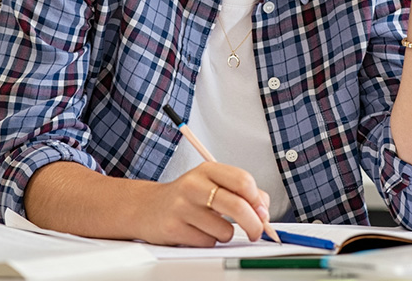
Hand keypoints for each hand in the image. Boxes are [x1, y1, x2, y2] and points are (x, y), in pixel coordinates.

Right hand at [134, 162, 271, 246]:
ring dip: (224, 234)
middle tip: (257, 232)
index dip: (258, 200)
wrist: (147, 208)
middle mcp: (194, 185)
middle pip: (238, 206)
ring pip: (224, 230)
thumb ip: (240, 193)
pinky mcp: (174, 228)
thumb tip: (263, 212)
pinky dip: (208, 241)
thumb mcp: (212, 184)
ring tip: (210, 226)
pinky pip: (208, 242)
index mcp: (207, 170)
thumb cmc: (187, 197)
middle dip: (254, 224)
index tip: (262, 212)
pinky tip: (196, 231)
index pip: (243, 180)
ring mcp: (182, 207)